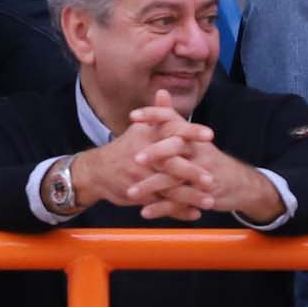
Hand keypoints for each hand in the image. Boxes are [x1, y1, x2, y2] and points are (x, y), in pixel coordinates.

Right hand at [69, 102, 208, 221]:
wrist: (95, 172)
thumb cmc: (124, 149)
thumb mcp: (138, 129)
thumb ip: (157, 113)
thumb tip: (164, 92)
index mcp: (147, 137)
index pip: (172, 132)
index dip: (191, 133)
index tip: (210, 136)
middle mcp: (144, 157)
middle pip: (171, 165)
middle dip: (191, 173)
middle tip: (211, 179)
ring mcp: (140, 178)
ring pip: (168, 189)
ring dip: (190, 196)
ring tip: (210, 201)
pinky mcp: (138, 195)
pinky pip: (161, 205)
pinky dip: (178, 211)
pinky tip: (194, 214)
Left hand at [125, 100, 283, 224]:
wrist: (242, 185)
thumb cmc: (209, 159)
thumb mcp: (193, 136)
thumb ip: (173, 117)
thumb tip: (160, 92)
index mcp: (192, 136)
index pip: (173, 119)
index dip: (154, 116)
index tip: (133, 117)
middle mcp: (198, 151)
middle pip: (177, 148)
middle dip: (156, 153)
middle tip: (135, 159)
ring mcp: (201, 174)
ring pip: (175, 178)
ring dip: (152, 186)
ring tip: (130, 192)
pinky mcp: (202, 195)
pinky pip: (180, 202)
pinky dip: (162, 208)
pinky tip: (145, 212)